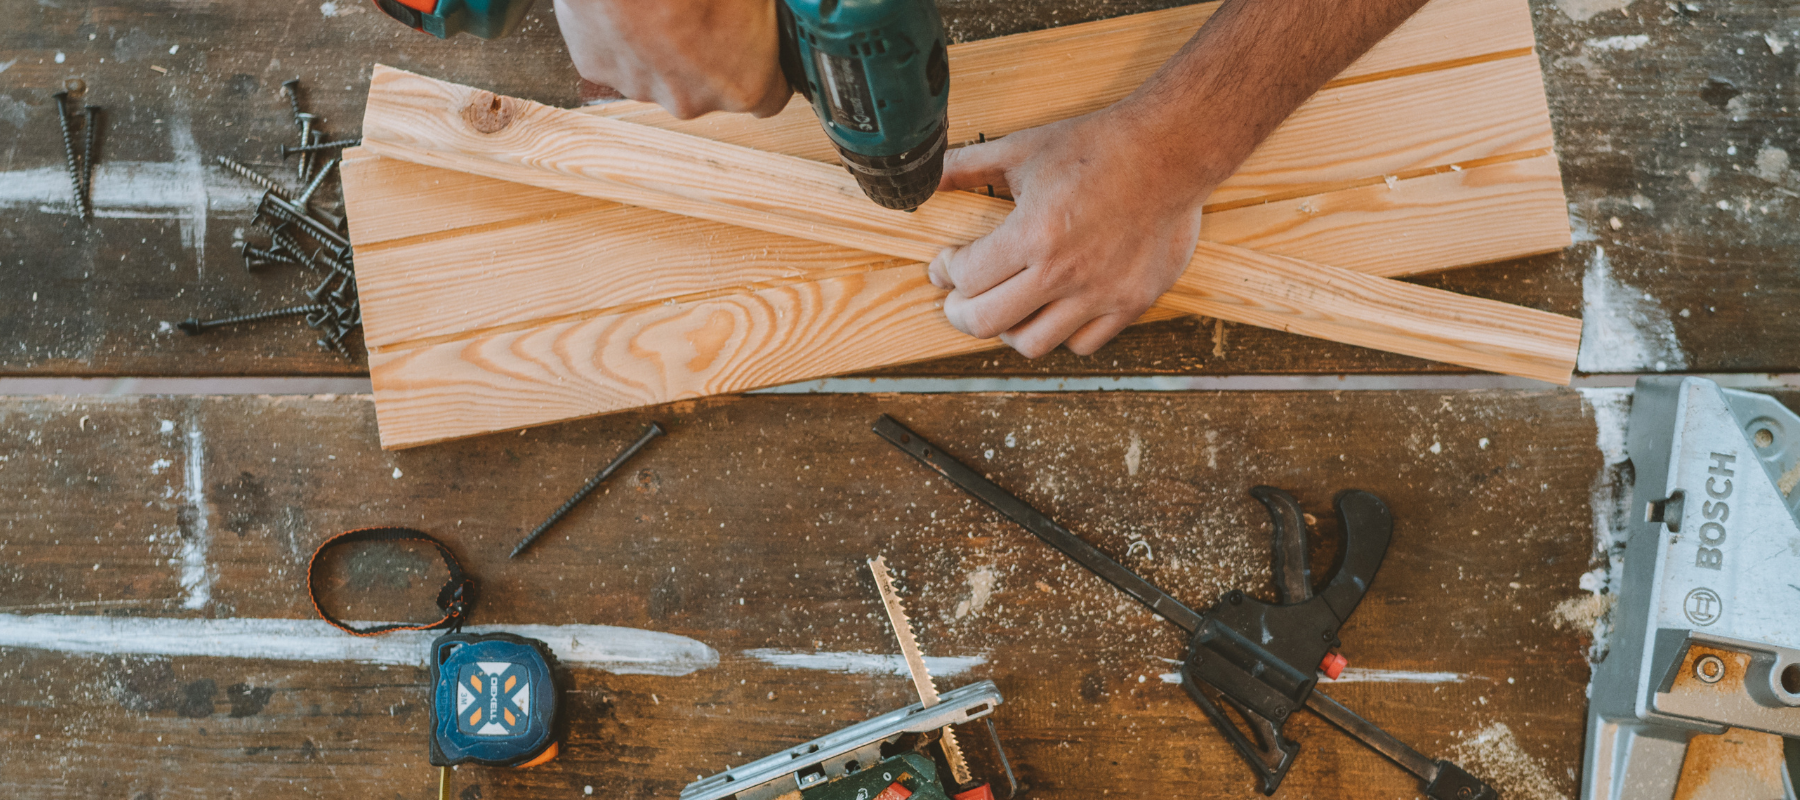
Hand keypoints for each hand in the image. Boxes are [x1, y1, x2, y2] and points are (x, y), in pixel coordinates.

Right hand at [553, 0, 791, 118]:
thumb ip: (763, 14)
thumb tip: (762, 8)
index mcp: (744, 84)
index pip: (770, 96)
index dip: (765, 68)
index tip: (760, 50)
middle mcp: (692, 100)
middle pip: (708, 87)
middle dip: (707, 55)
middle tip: (701, 10)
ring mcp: (642, 88)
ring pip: (660, 73)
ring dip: (662, 46)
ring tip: (660, 4)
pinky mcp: (598, 68)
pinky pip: (617, 55)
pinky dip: (622, 36)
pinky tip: (627, 6)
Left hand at [927, 107, 1219, 357]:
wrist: (1170, 152)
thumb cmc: (1098, 147)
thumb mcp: (1023, 149)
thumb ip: (968, 166)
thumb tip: (926, 176)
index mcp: (1034, 233)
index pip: (966, 276)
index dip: (945, 272)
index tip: (946, 265)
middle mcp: (1064, 272)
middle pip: (986, 322)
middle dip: (959, 312)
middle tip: (958, 300)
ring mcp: (1100, 293)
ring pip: (1032, 344)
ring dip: (1007, 330)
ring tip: (1004, 309)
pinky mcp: (1131, 302)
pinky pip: (1082, 344)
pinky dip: (1060, 334)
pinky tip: (1052, 310)